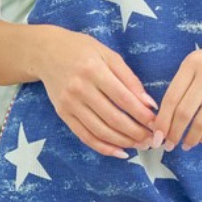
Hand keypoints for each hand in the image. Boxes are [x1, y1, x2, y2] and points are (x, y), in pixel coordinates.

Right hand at [36, 27, 157, 158]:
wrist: (46, 52)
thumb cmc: (81, 49)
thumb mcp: (107, 54)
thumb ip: (128, 78)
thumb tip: (148, 103)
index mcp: (93, 69)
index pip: (122, 97)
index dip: (141, 113)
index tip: (156, 122)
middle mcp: (80, 89)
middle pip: (112, 117)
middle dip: (135, 132)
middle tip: (151, 139)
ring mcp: (69, 104)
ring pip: (100, 130)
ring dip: (123, 142)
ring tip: (140, 145)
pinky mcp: (63, 114)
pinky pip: (85, 136)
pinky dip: (103, 147)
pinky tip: (120, 151)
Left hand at [152, 22, 201, 151]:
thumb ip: (187, 80)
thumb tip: (170, 114)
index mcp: (192, 63)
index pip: (171, 97)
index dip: (162, 120)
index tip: (157, 135)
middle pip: (184, 112)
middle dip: (174, 133)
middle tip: (169, 145)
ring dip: (192, 138)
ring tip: (187, 144)